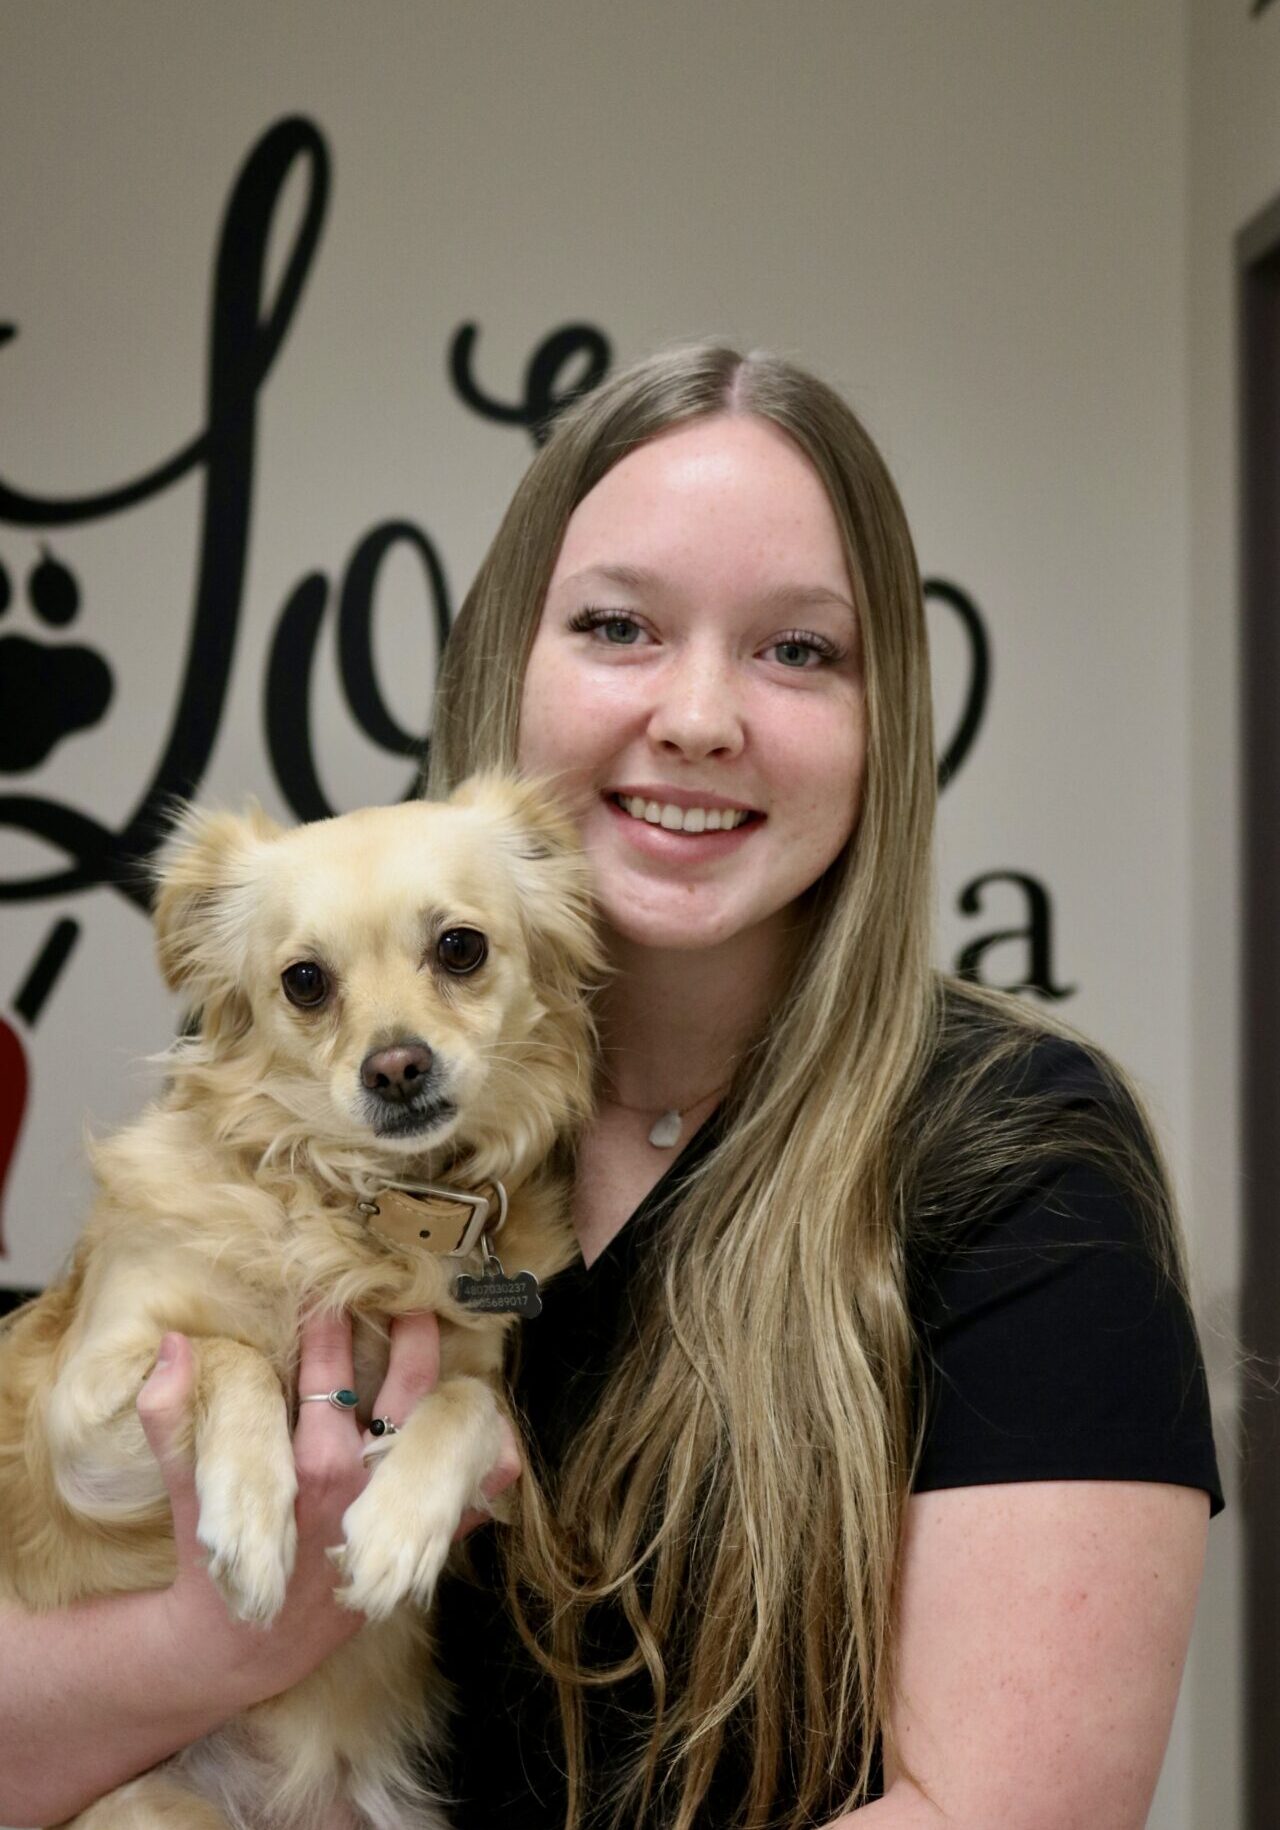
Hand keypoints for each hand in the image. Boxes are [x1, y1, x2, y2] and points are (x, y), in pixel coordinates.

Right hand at [135, 1311, 519, 1706]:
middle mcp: (365, 1481)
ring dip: (454, 1379)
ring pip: (447, 1429)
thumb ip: (172, 1417)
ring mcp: (400, 1511)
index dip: (331, 1323)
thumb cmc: (213, 1557)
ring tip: (455, 1334)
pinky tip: (490, 1419)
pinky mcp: (423, 1542)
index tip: (335, 1283)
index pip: (331, 1371)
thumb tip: (175, 1345)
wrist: (245, 1646)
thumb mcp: (187, 1487)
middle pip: (406, 1387)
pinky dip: (492, 1458)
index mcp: (310, 1462)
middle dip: (412, 1334)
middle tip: (413, 1291)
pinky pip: (477, 1494)